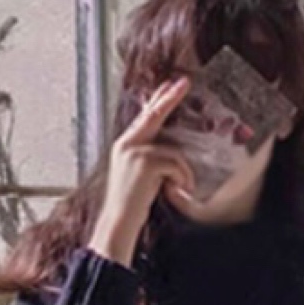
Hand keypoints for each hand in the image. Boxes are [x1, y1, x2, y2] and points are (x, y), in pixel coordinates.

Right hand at [92, 77, 199, 253]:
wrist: (119, 221)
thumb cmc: (131, 203)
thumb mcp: (140, 175)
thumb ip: (150, 158)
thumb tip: (170, 149)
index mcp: (124, 145)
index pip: (144, 117)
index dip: (157, 100)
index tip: (169, 85)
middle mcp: (127, 143)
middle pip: (154, 115)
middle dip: (170, 98)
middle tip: (184, 82)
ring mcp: (134, 151)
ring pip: (174, 152)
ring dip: (183, 173)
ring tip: (179, 189)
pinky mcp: (145, 162)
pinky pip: (176, 164)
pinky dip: (182, 179)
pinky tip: (175, 192)